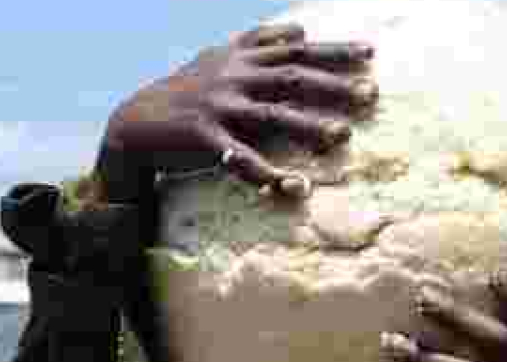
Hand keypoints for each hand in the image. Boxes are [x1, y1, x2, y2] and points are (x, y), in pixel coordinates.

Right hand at [96, 23, 377, 201]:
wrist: (136, 123)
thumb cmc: (187, 91)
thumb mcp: (220, 57)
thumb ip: (261, 43)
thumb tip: (301, 29)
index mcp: (241, 58)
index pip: (296, 50)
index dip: (333, 51)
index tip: (370, 54)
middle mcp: (234, 77)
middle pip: (292, 78)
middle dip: (334, 86)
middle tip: (371, 94)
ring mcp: (219, 107)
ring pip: (272, 116)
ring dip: (310, 126)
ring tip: (343, 135)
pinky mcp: (204, 139)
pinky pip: (241, 160)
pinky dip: (268, 174)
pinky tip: (295, 187)